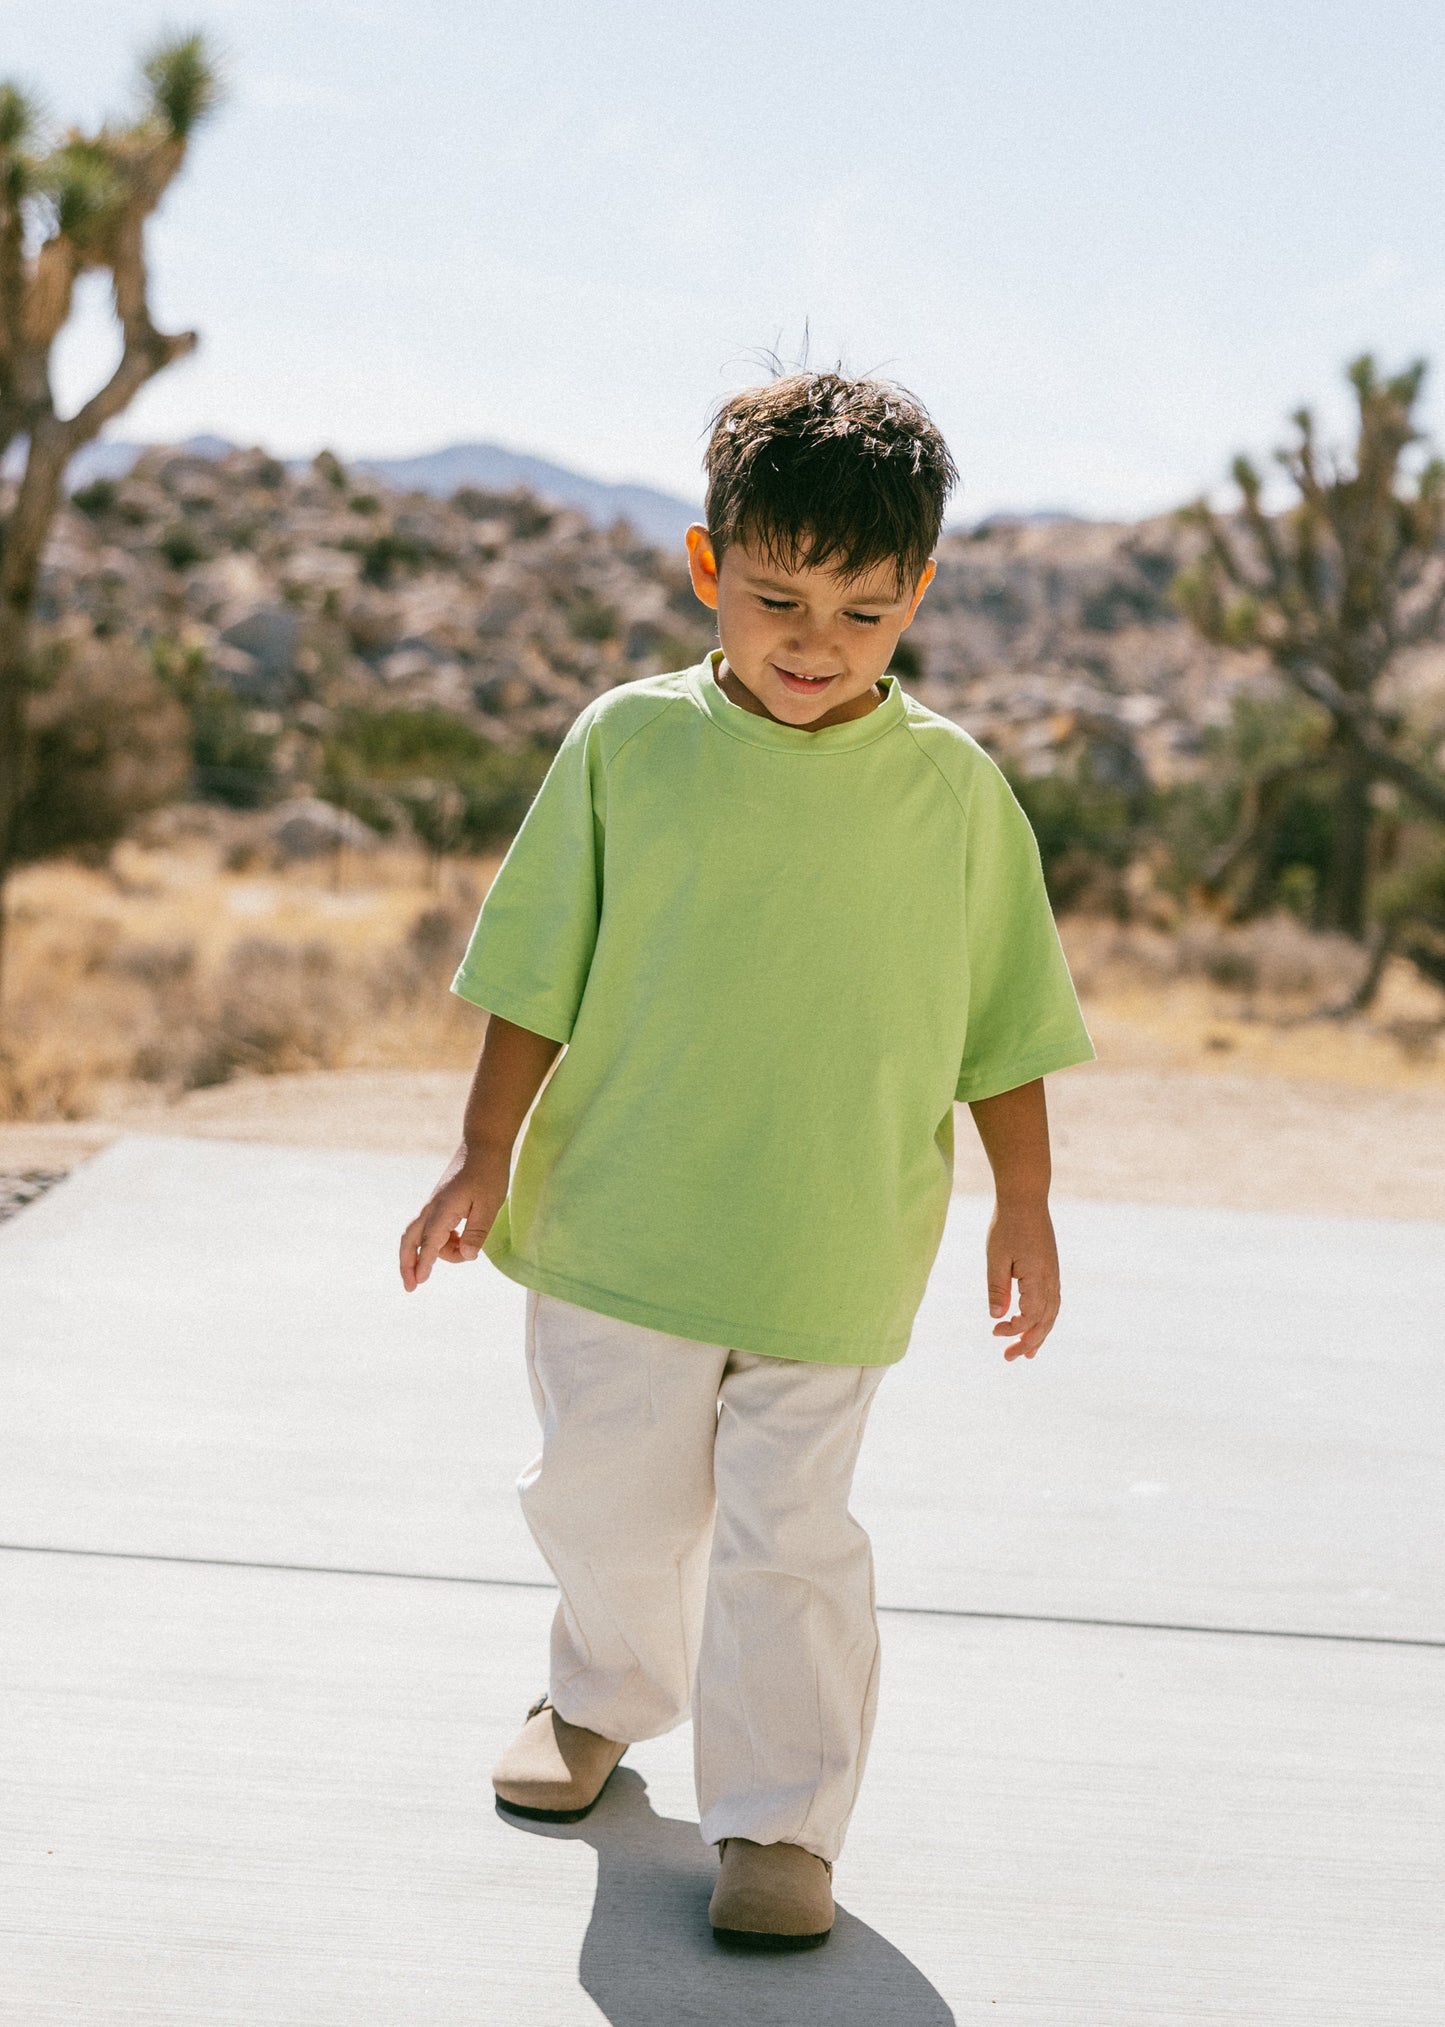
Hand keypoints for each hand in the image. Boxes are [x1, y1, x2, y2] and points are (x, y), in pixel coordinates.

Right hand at [399, 1144, 509, 1291]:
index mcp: (444, 1209)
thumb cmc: (488, 1173)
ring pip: (423, 1236)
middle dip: (407, 1264)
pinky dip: (440, 1241)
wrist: (482, 1144)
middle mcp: (433, 1208)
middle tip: (410, 1286)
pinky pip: (432, 1228)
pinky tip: (460, 1241)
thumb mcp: (489, 1205)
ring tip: (462, 1254)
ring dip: (436, 1252)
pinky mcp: (440, 1203)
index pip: (430, 1243)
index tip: (419, 1282)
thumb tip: (467, 1257)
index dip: (423, 1263)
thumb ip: (477, 1232)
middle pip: (410, 1240)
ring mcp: (434, 1205)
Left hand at [985, 1198, 1059, 1361]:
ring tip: (1027, 1353)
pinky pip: (1053, 1303)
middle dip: (1028, 1342)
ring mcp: (1054, 1275)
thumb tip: (997, 1317)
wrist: (1026, 1199)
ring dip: (1040, 1335)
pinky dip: (1045, 1319)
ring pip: (1052, 1314)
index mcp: (1037, 1278)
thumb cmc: (1007, 1226)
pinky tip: (1036, 1326)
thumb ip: (997, 1288)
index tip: (994, 1331)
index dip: (1013, 1329)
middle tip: (1010, 1358)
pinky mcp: (1052, 1270)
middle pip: (1044, 1321)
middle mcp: (1051, 1280)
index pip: (1029, 1316)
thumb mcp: (996, 1257)